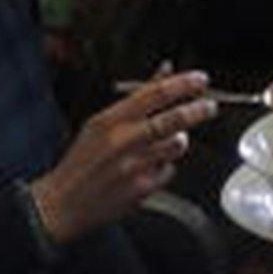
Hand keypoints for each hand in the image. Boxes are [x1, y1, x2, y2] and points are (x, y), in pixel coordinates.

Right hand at [29, 71, 217, 245]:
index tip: (201, 79)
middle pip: (174, 119)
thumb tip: (166, 69)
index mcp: (110, 120)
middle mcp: (122, 141)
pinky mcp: (142, 189)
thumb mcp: (101, 123)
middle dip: (198, 110)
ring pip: (177, 145)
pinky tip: (146, 171)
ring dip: (177, 143)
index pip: (155, 94)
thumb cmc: (82, 161)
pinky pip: (169, 170)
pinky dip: (163, 168)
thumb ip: (138, 97)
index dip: (183, 84)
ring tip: (161, 146)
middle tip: (210, 106)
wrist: (62, 204)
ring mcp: (133, 166)